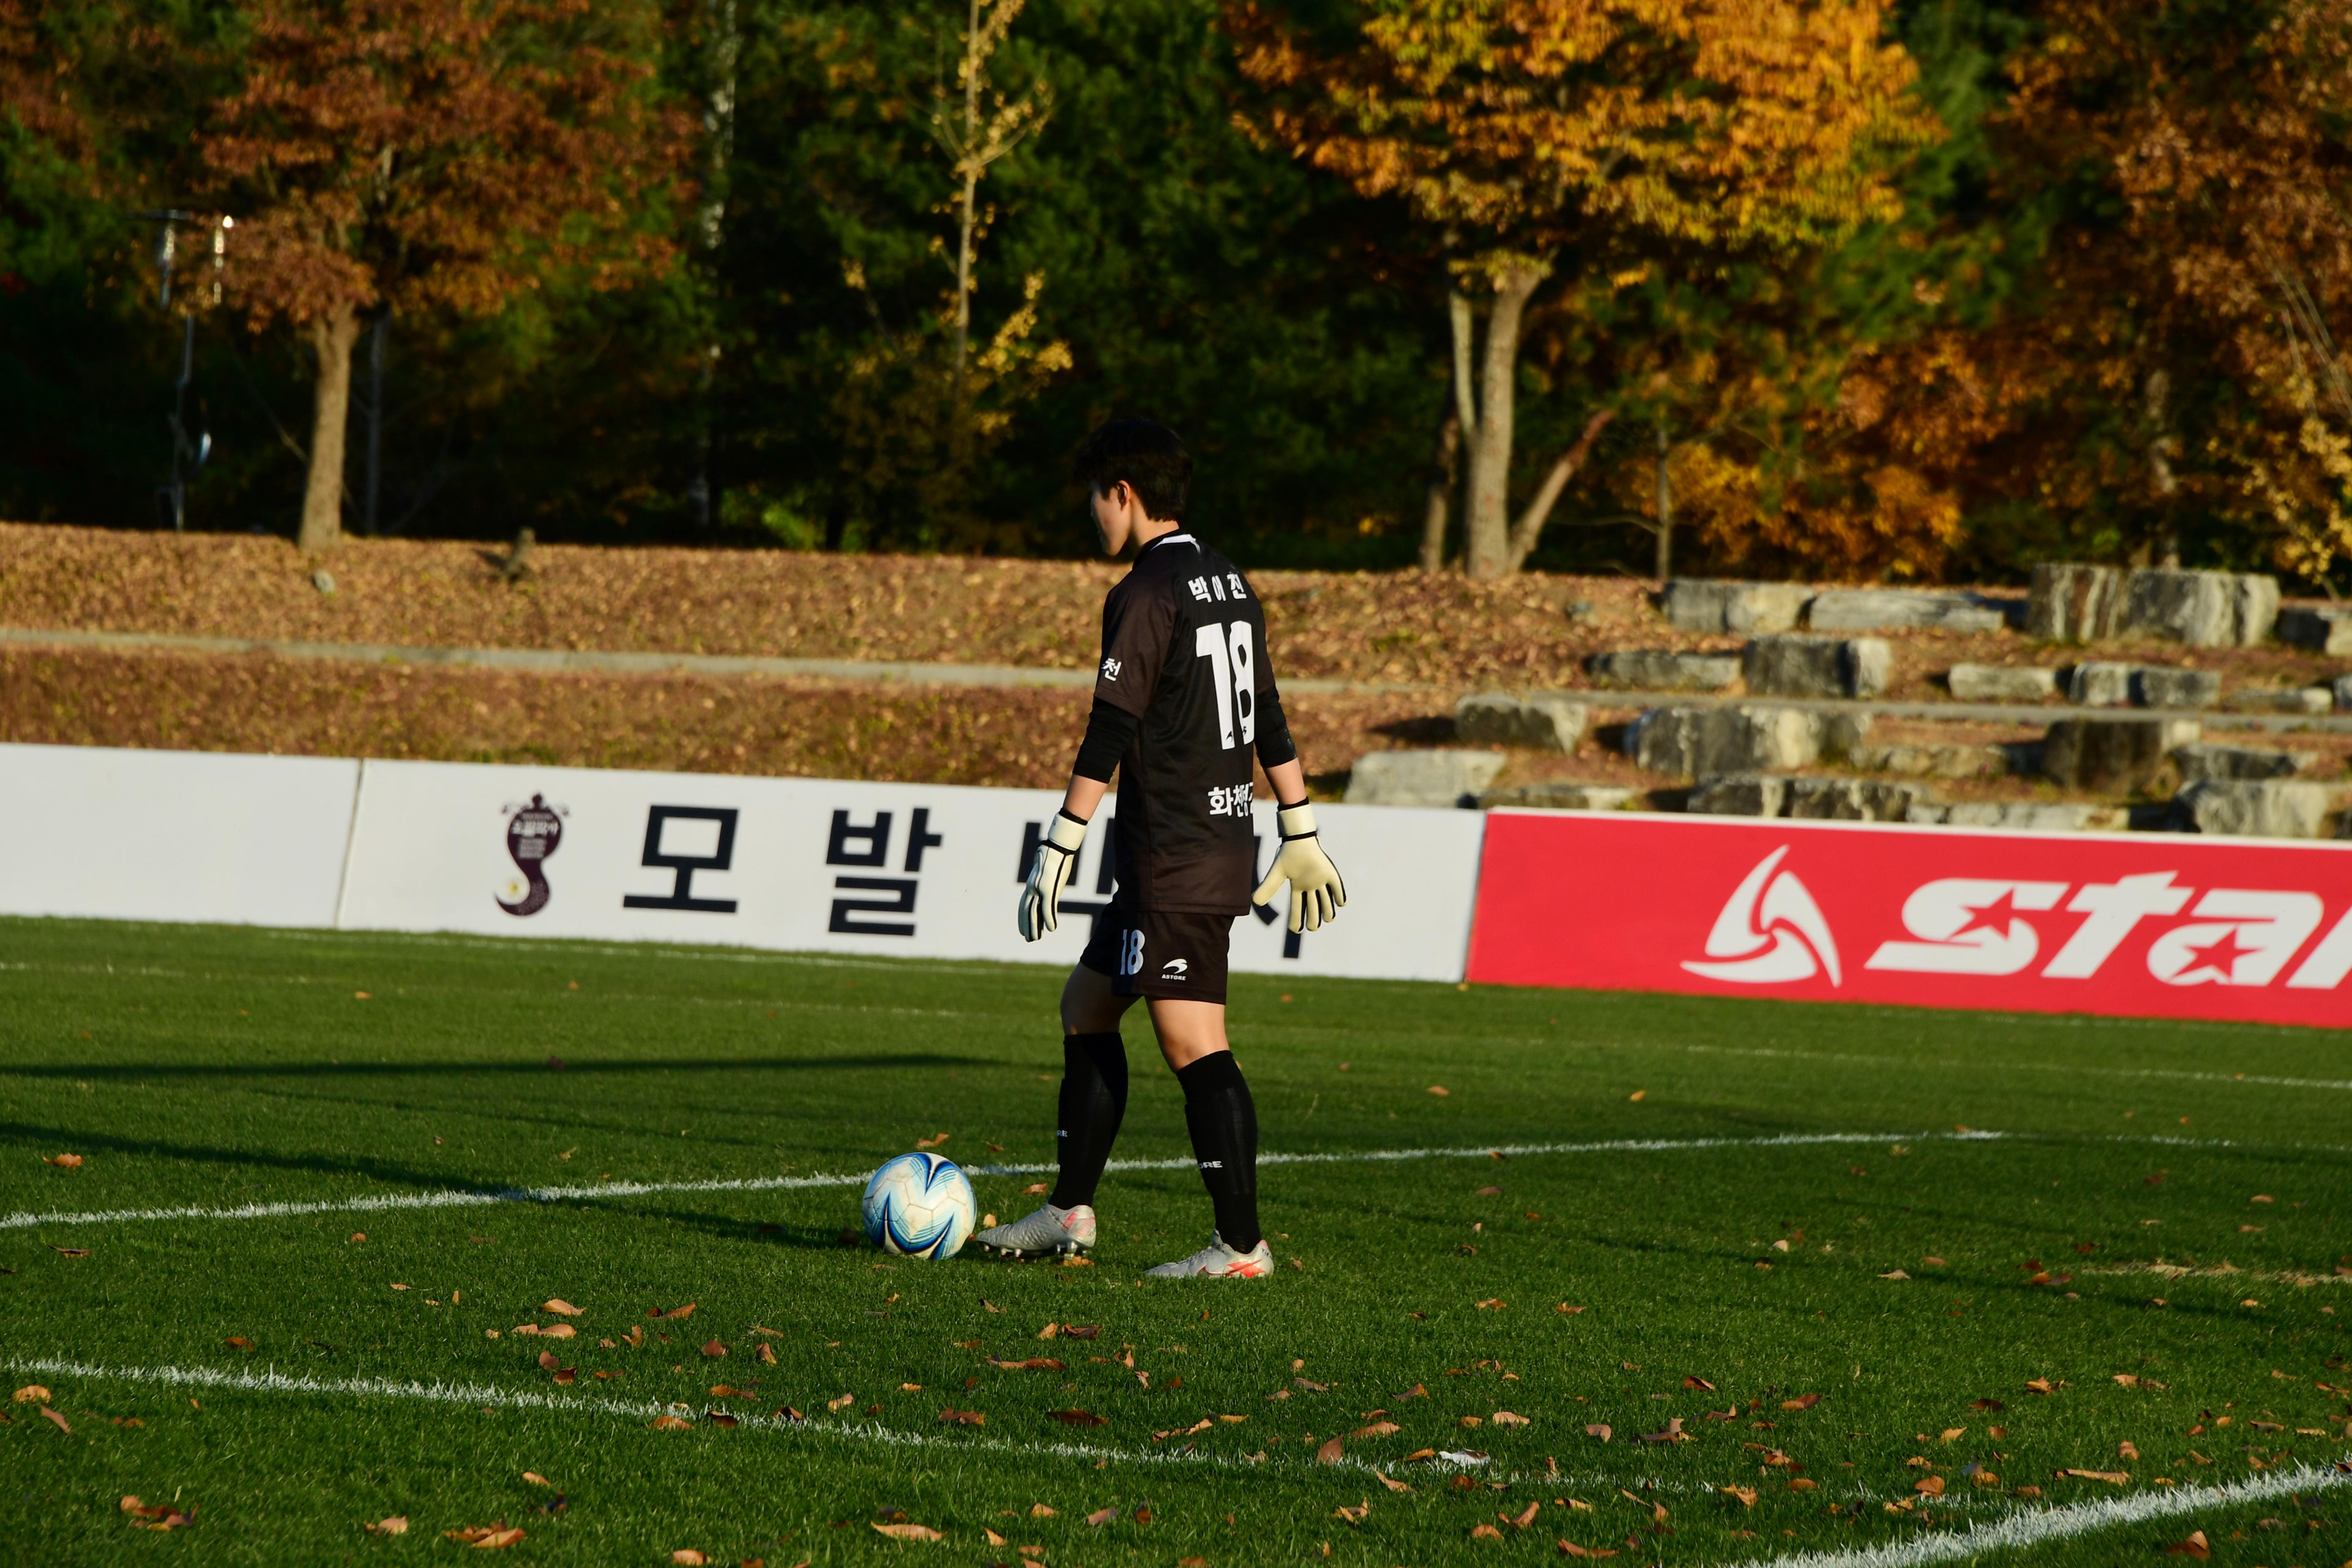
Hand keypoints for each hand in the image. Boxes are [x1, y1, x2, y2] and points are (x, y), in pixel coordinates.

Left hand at [1017, 811, 1088, 940]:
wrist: (1057, 845)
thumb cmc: (1054, 853)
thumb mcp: (1048, 868)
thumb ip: (1045, 877)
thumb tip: (1047, 878)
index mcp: (1031, 884)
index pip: (1024, 905)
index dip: (1022, 918)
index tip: (1023, 929)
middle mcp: (1032, 888)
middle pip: (1027, 911)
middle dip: (1027, 926)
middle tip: (1028, 939)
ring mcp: (1039, 888)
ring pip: (1034, 912)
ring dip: (1035, 928)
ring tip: (1035, 939)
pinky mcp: (1048, 888)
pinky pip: (1048, 908)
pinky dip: (1049, 920)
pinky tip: (1052, 929)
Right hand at [1251, 801, 1345, 933]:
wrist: (1300, 839)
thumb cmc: (1288, 855)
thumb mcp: (1276, 873)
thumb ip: (1267, 887)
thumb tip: (1255, 903)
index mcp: (1297, 888)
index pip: (1297, 909)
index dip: (1296, 921)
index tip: (1297, 930)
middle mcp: (1310, 888)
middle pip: (1313, 910)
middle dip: (1314, 921)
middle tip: (1312, 927)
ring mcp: (1321, 881)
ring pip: (1327, 903)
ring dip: (1328, 913)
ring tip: (1327, 918)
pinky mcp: (1330, 874)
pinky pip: (1338, 889)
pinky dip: (1340, 898)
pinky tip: (1339, 902)